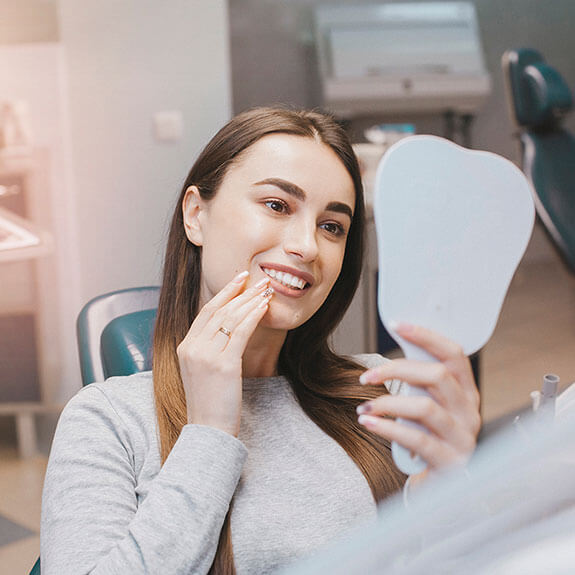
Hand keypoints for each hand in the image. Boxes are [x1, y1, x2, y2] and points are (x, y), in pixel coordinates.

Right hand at [177, 271, 272, 436]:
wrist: (208, 431)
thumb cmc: (210, 403)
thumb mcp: (202, 370)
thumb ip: (209, 348)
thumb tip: (228, 329)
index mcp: (185, 347)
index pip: (206, 312)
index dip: (224, 293)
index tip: (239, 280)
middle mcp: (192, 347)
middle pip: (218, 310)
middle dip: (240, 291)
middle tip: (257, 279)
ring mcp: (206, 355)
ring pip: (230, 318)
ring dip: (250, 301)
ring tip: (265, 290)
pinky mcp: (223, 364)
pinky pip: (240, 333)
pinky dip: (253, 316)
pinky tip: (264, 307)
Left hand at [357, 322, 480, 471]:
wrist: (442, 486)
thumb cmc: (429, 438)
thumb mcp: (428, 407)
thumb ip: (418, 384)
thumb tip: (388, 356)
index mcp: (466, 392)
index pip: (454, 354)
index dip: (426, 336)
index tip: (397, 325)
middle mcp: (470, 412)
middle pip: (437, 376)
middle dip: (397, 370)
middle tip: (366, 376)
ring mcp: (463, 438)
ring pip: (425, 407)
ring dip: (387, 403)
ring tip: (362, 408)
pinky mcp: (450, 462)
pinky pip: (417, 438)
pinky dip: (388, 428)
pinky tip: (368, 422)